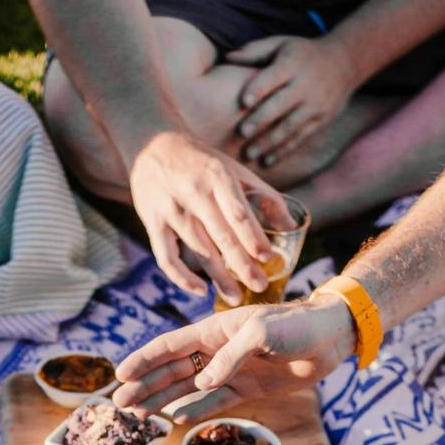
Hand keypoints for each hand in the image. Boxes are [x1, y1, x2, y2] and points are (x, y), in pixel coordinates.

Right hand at [113, 293, 357, 420]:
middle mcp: (216, 350)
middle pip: (171, 370)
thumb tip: (203, 382)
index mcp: (214, 330)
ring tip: (137, 414)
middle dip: (144, 386)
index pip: (170, 346)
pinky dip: (195, 410)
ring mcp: (229, 370)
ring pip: (186, 387)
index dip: (144, 360)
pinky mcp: (246, 388)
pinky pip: (214, 402)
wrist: (329, 338)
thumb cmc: (297, 325)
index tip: (120, 374)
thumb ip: (230, 357)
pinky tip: (174, 419)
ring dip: (161, 400)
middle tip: (119, 404)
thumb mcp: (261, 333)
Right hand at [128, 131, 288, 300]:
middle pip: (221, 236)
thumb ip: (263, 196)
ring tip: (236, 297)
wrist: (153, 148)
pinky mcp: (153, 223)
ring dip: (218, 277)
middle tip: (259, 286)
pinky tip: (200, 290)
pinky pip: (167, 258)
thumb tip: (291, 226)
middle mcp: (194, 193)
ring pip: (198, 250)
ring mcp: (172, 209)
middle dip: (242, 265)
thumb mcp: (233, 171)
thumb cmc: (202, 164)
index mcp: (217, 176)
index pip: (238, 213)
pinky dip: (182, 278)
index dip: (253, 238)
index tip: (268, 259)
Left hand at [228, 34, 355, 168]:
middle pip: (281, 105)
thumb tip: (226, 58)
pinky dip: (283, 150)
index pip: (273, 77)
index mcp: (293, 64)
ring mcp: (315, 105)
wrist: (345, 62)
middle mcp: (306, 85)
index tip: (243, 102)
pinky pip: (300, 138)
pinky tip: (267, 161)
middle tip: (242, 133)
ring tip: (249, 154)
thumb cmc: (302, 53)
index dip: (258, 88)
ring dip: (269, 142)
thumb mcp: (282, 44)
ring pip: (290, 126)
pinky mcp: (321, 120)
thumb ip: (255, 51)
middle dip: (261, 120)